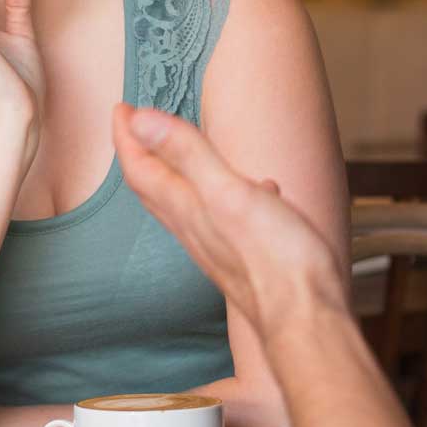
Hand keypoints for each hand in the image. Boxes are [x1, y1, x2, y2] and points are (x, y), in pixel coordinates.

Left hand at [111, 104, 344, 330]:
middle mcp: (194, 229)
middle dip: (141, 153)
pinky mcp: (243, 257)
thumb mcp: (229, 192)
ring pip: (184, 203)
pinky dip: (226, 195)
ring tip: (178, 153)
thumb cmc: (275, 260)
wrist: (306, 318)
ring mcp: (217, 246)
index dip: (126, 136)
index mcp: (187, 208)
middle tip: (134, 127)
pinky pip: (222, 217)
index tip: (121, 108)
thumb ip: (187, 153)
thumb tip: (140, 121)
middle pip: (153, 187)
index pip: (141, 168)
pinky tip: (256, 191)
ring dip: (175, 173)